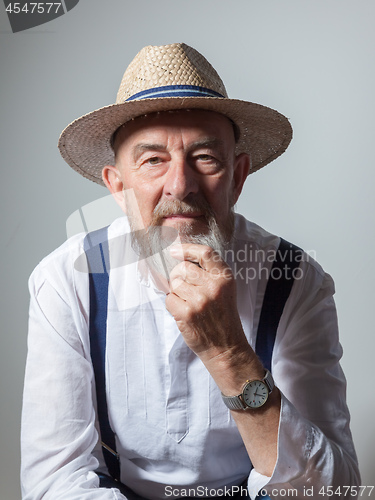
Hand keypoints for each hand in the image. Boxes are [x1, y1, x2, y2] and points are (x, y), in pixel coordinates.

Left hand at [165, 243, 252, 367]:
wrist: (226, 347)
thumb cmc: (223, 317)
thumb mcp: (225, 290)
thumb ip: (210, 273)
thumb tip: (181, 258)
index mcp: (225, 278)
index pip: (205, 253)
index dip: (187, 249)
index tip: (176, 251)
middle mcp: (213, 287)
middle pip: (183, 268)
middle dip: (178, 276)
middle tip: (184, 288)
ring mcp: (199, 300)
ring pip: (174, 283)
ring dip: (176, 292)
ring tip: (188, 303)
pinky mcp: (186, 313)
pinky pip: (169, 299)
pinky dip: (172, 305)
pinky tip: (183, 312)